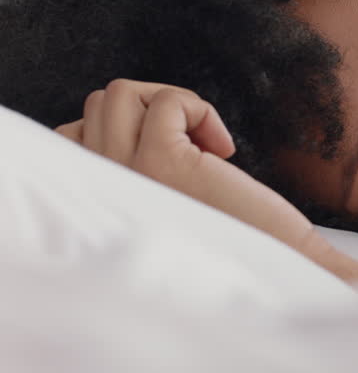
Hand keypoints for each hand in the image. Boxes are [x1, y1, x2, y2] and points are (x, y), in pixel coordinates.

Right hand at [56, 80, 357, 283]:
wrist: (273, 277)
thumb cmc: (234, 248)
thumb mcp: (170, 210)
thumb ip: (137, 177)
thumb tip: (138, 136)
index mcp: (103, 200)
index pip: (70, 137)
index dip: (127, 129)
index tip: (177, 155)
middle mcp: (104, 189)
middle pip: (99, 105)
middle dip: (152, 107)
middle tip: (197, 146)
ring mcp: (128, 175)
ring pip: (119, 95)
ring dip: (170, 104)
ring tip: (206, 145)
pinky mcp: (163, 163)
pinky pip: (166, 103)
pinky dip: (198, 109)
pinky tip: (224, 149)